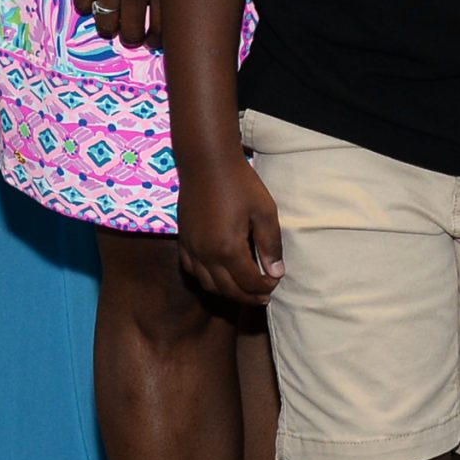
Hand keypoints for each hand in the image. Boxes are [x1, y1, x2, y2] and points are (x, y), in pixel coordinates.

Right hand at [73, 0, 168, 46]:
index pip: (163, 29)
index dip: (157, 40)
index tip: (152, 38)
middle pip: (132, 34)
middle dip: (131, 35)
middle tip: (130, 29)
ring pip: (105, 26)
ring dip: (108, 25)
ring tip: (111, 16)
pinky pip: (83, 6)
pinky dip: (88, 4)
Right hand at [176, 156, 283, 305]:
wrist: (207, 162)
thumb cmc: (240, 183)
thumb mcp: (264, 211)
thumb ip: (270, 244)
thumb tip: (276, 272)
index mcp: (228, 249)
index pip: (248, 282)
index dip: (265, 287)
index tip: (276, 282)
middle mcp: (206, 255)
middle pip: (228, 290)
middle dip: (248, 297)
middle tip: (264, 295)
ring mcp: (191, 249)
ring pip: (208, 285)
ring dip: (227, 292)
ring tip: (244, 289)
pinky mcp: (183, 241)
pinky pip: (192, 271)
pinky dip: (207, 280)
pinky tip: (219, 276)